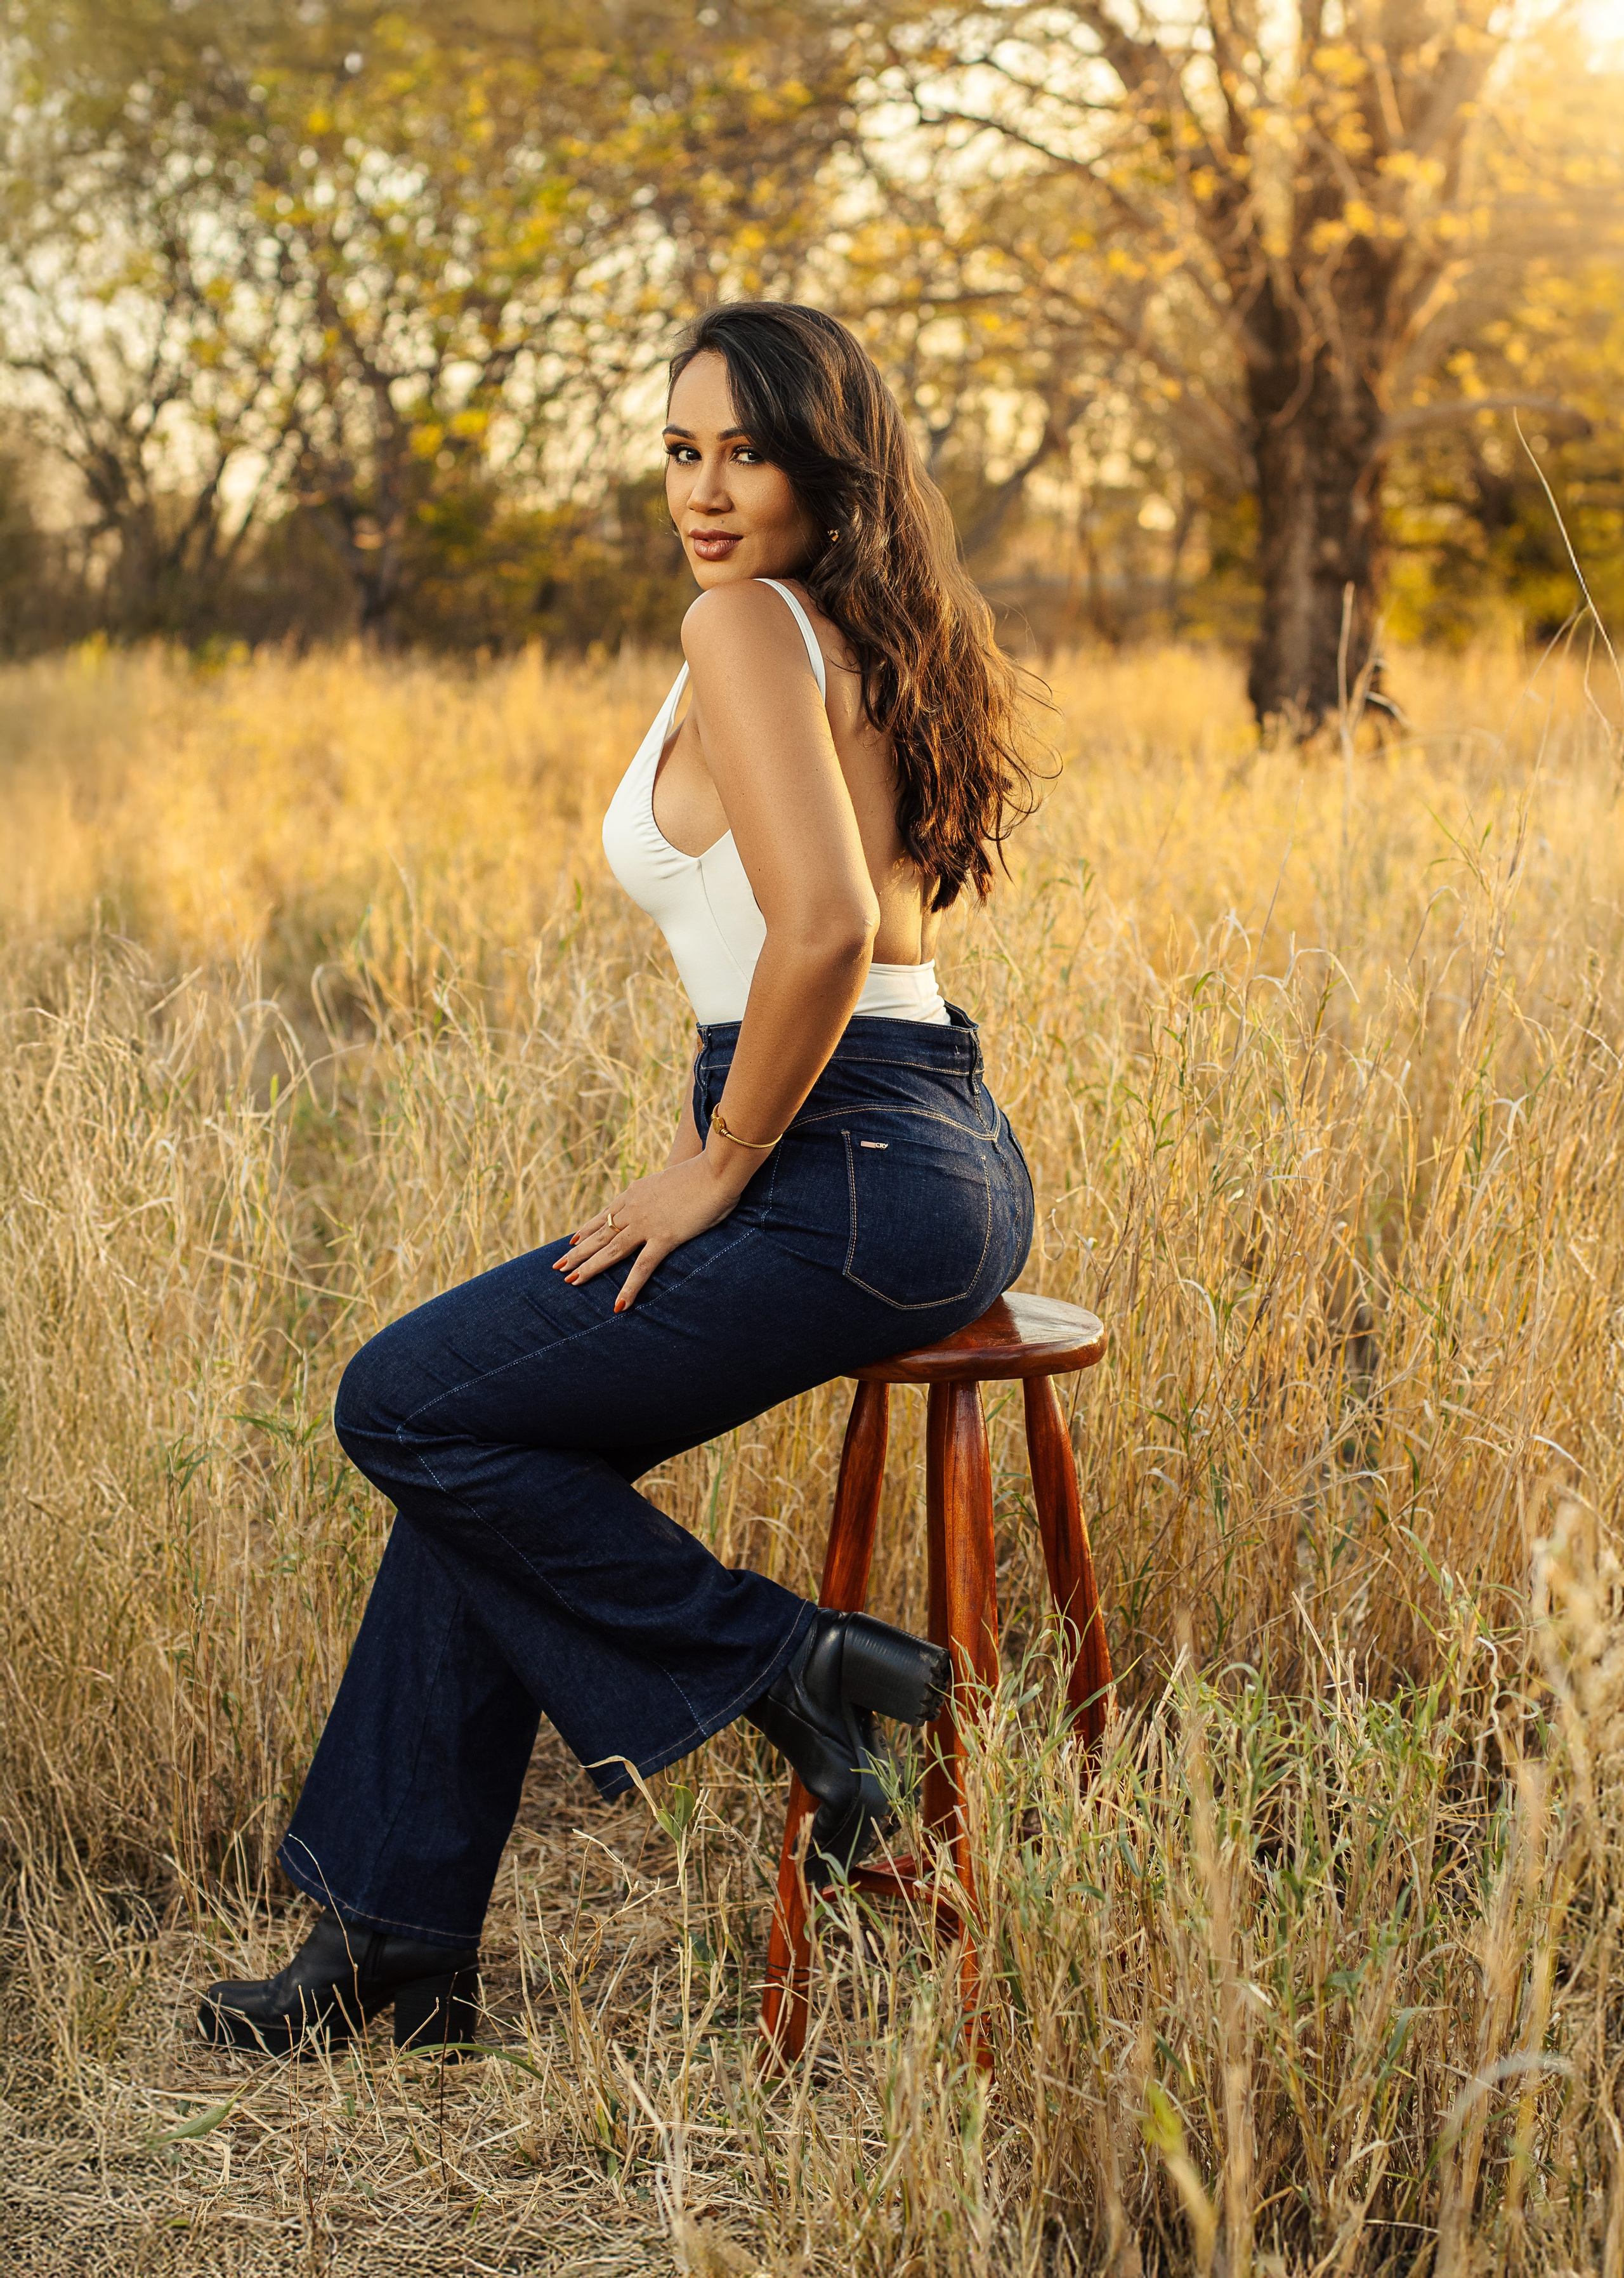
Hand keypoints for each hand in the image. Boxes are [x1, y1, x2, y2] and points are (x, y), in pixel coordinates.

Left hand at [554, 1149, 747, 1311]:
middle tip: (558, 1266)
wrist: (716, 1169)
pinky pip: (642, 1268)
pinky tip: (618, 1304)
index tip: (570, 1240)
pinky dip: (629, 1288)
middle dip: (577, 1251)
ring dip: (590, 1267)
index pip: (604, 1214)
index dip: (585, 1229)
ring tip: (571, 1281)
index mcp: (635, 1192)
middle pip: (599, 1234)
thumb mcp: (671, 1180)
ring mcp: (646, 1224)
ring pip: (611, 1250)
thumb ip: (660, 1192)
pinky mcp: (664, 1238)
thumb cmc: (702, 1173)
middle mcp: (634, 1208)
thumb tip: (661, 1197)